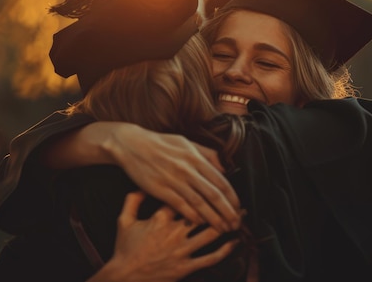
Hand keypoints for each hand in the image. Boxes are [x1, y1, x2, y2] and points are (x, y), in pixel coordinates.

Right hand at [89, 192, 237, 281]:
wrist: (125, 278)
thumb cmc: (124, 249)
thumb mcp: (124, 220)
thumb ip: (133, 200)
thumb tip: (142, 186)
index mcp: (160, 218)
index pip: (184, 198)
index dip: (197, 190)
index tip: (207, 183)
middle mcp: (174, 232)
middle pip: (202, 214)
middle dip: (219, 205)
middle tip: (234, 198)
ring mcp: (181, 250)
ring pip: (210, 233)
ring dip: (225, 224)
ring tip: (238, 216)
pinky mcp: (185, 267)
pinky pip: (210, 258)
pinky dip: (225, 250)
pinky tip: (235, 242)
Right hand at [105, 123, 241, 231]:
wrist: (132, 145)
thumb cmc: (160, 143)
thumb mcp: (186, 142)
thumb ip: (207, 154)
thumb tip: (224, 168)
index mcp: (195, 158)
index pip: (221, 181)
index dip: (232, 197)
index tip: (239, 208)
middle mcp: (188, 169)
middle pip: (214, 195)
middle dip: (228, 212)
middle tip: (236, 224)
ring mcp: (174, 180)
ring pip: (200, 203)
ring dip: (214, 218)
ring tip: (223, 228)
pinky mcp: (161, 189)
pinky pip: (181, 206)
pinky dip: (193, 216)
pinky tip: (201, 223)